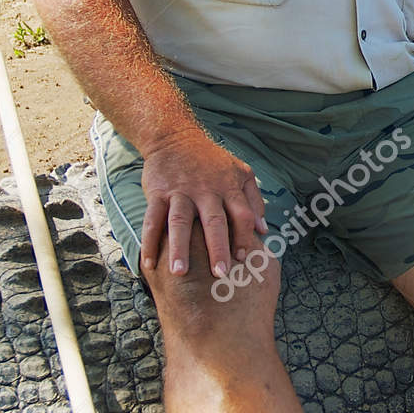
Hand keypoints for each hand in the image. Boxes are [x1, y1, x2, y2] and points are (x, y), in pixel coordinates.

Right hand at [138, 129, 267, 278]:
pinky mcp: (158, 193)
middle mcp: (206, 190)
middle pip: (214, 221)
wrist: (175, 137)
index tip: (244, 260)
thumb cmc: (212, 161)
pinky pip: (152, 219)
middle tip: (220, 275)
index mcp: (228, 187)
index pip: (242, 215)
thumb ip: (254, 200)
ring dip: (179, 248)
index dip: (244, 237)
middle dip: (217, 248)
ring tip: (179, 273)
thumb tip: (263, 230)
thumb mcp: (241, 172)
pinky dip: (149, 242)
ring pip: (180, 222)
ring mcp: (180, 192)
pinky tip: (149, 264)